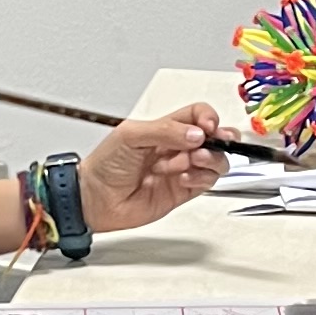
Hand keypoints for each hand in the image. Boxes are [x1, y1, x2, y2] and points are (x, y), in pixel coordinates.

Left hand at [84, 108, 232, 235]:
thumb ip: (165, 131)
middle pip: (214, 138)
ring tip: (191, 161)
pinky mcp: (183, 191)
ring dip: (209, 159)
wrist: (96, 199)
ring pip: (215, 161)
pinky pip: (205, 182)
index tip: (207, 128)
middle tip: (210, 143)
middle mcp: (176, 147)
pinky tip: (183, 177)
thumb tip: (196, 134)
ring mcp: (181, 169)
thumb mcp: (131, 136)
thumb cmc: (105, 164)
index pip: (198, 115)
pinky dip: (200, 178)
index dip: (208, 118)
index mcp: (165, 128)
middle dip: (220, 139)